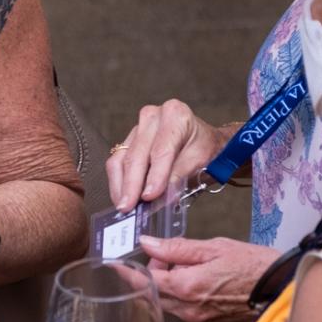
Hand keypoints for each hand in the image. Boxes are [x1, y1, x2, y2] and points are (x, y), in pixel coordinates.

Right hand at [107, 101, 231, 210]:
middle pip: (137, 154)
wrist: (204, 144)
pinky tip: (122, 198)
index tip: (149, 196)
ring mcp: (137, 128)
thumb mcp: (200, 162)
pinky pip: (116, 163)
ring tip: (124, 207)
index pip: (162, 150)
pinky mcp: (127, 142)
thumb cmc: (205, 150)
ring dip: (121, 186)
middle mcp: (152, 117)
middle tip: (129, 207)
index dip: (155, 175)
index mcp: (175, 115)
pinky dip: (118, 183)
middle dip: (132, 184)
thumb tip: (161, 197)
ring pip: (122, 159)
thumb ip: (179, 178)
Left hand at [142, 235, 277, 321]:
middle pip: (155, 294)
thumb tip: (149, 243)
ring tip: (184, 267)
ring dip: (167, 287)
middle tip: (162, 258)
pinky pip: (184, 312)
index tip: (116, 265)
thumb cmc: (253, 266)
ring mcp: (198, 321)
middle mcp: (189, 309)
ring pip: (169, 304)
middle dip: (152, 277)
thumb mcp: (214, 247)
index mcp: (187, 287)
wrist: (282, 290)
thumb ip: (177, 247)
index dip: (130, 272)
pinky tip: (196, 283)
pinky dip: (182, 298)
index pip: (146, 281)